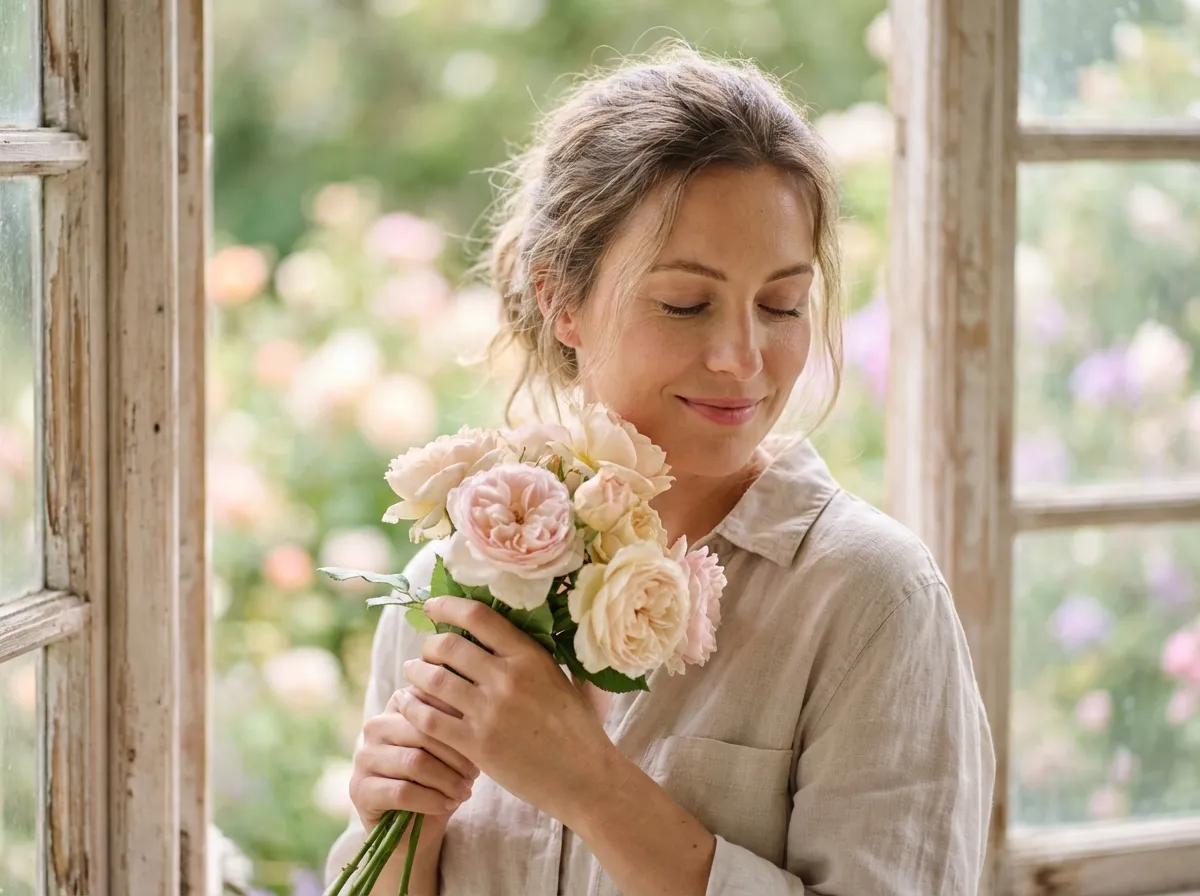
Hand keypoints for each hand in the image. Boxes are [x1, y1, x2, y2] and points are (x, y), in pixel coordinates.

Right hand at [349, 686, 479, 832]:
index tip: (482, 742)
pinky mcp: (360, 789)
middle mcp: (376, 726)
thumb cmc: (439, 778)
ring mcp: (364, 757)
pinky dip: (431, 800)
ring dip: (446, 780)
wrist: (417, 825)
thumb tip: (479, 708)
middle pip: (423, 731)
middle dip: (455, 755)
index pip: (431, 702)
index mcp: (399, 705)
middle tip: (475, 773)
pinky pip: (402, 791)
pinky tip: (447, 805)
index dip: (459, 722)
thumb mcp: (452, 747)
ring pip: (414, 762)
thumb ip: (457, 722)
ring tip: (464, 792)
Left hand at [399, 596, 616, 822]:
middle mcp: (507, 678)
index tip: (433, 606)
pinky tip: (409, 705)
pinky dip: (413, 707)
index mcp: (530, 656)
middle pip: (448, 645)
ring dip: (416, 672)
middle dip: (429, 644)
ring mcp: (490, 712)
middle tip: (426, 651)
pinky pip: (430, 718)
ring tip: (412, 672)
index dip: (448, 606)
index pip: (479, 617)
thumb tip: (519, 628)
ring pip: (433, 679)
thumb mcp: (564, 679)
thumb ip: (540, 654)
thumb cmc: (579, 729)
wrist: (585, 778)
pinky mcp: (476, 745)